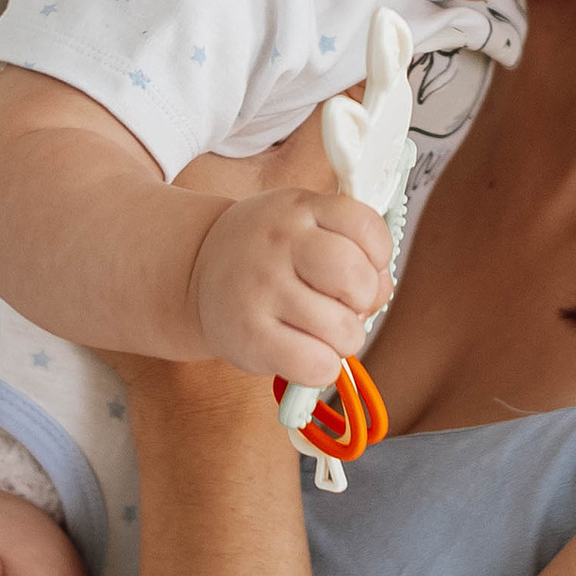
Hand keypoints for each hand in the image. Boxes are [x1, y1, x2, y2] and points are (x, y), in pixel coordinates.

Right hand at [189, 186, 390, 385]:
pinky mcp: (251, 336)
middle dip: (364, 299)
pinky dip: (324, 367)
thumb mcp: (303, 226)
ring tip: (323, 330)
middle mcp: (279, 243)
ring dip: (345, 339)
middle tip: (345, 303)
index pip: (366, 227)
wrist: (195, 273)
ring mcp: (262, 289)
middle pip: (355, 278)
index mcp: (300, 208)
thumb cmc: (266, 254)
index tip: (364, 266)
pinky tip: (308, 353)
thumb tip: (379, 293)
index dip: (378, 255)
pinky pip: (316, 365)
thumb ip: (351, 247)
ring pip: (342, 329)